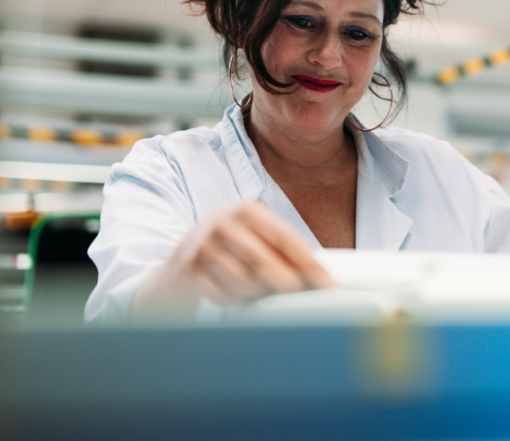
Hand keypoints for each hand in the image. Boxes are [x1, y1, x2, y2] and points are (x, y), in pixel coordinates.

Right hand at [132, 200, 333, 321]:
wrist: (181, 262)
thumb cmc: (231, 250)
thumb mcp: (255, 238)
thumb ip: (282, 251)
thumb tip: (321, 278)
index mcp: (247, 209)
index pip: (284, 237)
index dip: (308, 263)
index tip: (328, 284)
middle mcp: (222, 222)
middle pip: (262, 260)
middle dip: (285, 283)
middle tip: (299, 295)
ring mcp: (202, 245)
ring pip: (242, 280)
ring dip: (258, 294)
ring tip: (262, 294)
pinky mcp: (188, 268)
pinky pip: (221, 294)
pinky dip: (235, 301)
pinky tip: (237, 296)